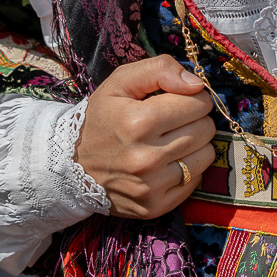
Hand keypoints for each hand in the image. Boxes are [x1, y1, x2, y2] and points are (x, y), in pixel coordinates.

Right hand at [75, 55, 216, 218]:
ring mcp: (151, 186)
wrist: (70, 165)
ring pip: (206, 155)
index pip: (199, 103)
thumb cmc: (102, 117)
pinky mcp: (155, 207)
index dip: (193, 97)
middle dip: (195, 119)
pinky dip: (188, 168)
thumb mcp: (120, 81)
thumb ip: (160, 70)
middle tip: (173, 120)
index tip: (178, 100)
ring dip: (195, 144)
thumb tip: (196, 84)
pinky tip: (167, 161)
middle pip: (206, 129)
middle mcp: (146, 158)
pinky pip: (196, 180)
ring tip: (171, 140)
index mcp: (139, 122)